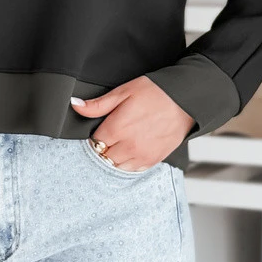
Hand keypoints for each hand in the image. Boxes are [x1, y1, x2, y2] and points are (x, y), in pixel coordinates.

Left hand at [70, 76, 196, 171]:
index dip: (96, 134)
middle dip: (104, 146)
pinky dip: (128, 162)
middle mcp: (128, 146)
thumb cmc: (156, 92)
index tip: (101, 128)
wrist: (185, 101)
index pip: (94, 142)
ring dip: (115, 156)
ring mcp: (142, 155)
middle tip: (112, 133)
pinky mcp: (153, 160)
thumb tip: (76, 105)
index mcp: (117, 128)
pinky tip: (132, 149)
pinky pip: (133, 169)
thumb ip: (98, 104)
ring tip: (122, 141)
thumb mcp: (123, 92)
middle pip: (103, 156)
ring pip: (116, 165)